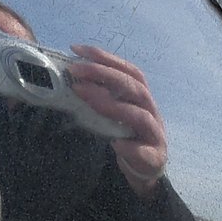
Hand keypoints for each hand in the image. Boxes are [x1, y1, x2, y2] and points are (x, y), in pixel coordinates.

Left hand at [69, 44, 167, 193]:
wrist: (146, 171)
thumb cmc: (126, 136)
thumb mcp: (113, 113)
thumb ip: (98, 96)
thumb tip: (67, 78)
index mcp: (141, 97)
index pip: (127, 71)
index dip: (105, 58)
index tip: (77, 49)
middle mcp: (151, 110)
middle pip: (133, 87)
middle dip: (104, 75)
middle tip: (75, 71)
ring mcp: (154, 134)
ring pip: (140, 116)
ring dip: (112, 105)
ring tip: (86, 98)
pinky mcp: (153, 157)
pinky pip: (143, 151)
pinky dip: (129, 147)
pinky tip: (114, 145)